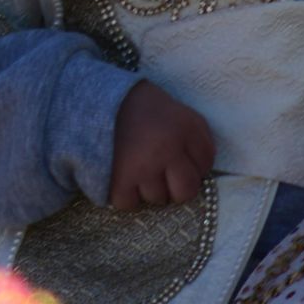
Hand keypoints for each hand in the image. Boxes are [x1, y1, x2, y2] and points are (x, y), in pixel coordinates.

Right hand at [109, 80, 214, 210]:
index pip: (206, 164)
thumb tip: (203, 169)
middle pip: (186, 191)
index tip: (181, 159)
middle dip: (177, 187)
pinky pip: (130, 203)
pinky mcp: (120, 181)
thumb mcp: (178, 111)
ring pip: (157, 199)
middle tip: (163, 175)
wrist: (97, 100)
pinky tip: (122, 175)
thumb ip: (196, 136)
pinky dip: (126, 194)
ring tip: (137, 167)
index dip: (195, 165)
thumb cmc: (141, 106)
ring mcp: (144, 168)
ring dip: (149, 188)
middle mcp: (169, 150)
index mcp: (186, 128)